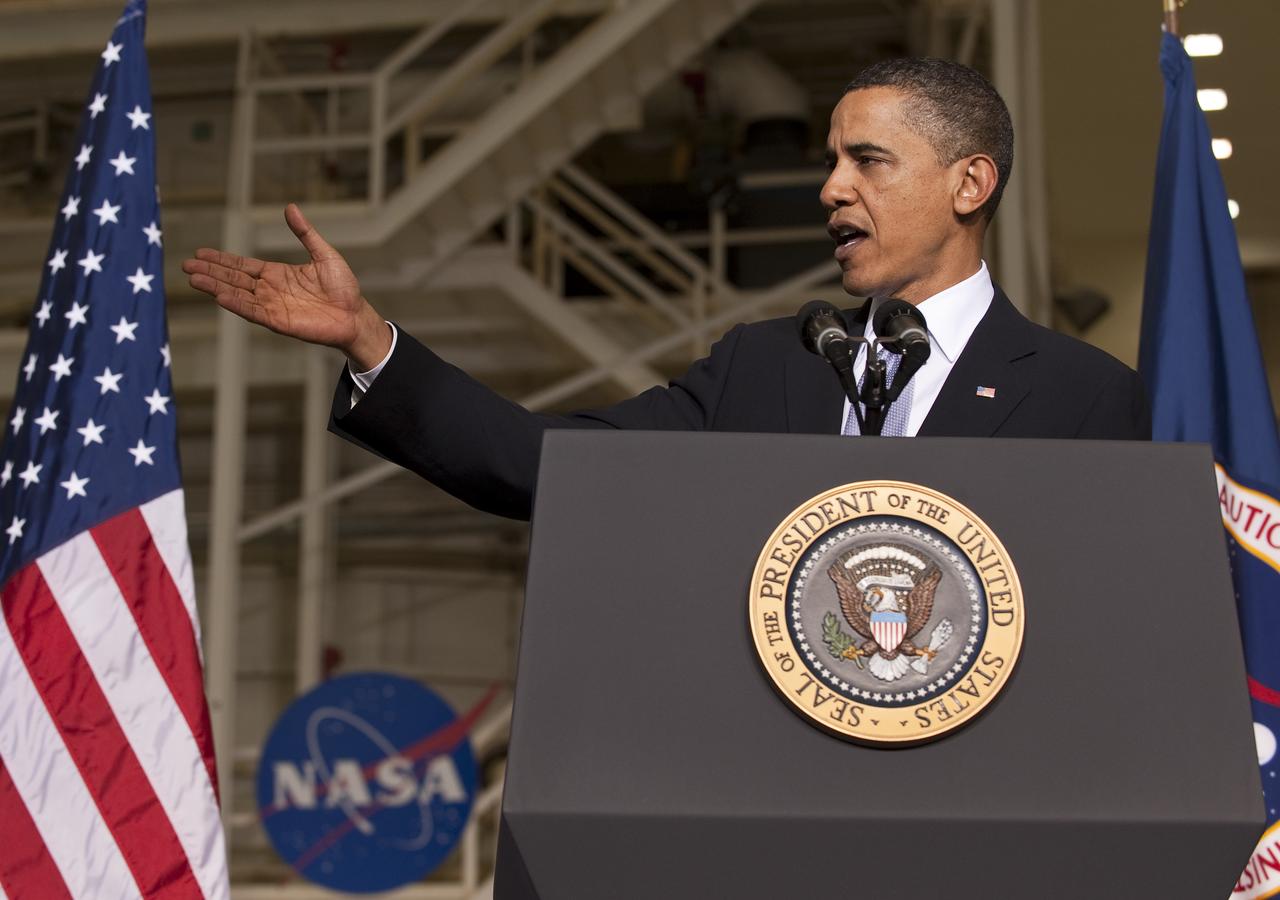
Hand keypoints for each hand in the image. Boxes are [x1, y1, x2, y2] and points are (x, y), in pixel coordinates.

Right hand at [182, 204, 391, 369]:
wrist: (355, 315)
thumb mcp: (324, 254)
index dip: (222, 259)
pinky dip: (236, 304)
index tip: (200, 254)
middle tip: (186, 266)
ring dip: (215, 287)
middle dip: (210, 272)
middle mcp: (270, 290)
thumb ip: (305, 233)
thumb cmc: (343, 287)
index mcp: (277, 274)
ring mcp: (272, 306)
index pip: (242, 265)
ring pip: (237, 294)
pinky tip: (219, 296)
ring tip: (193, 279)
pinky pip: (253, 311)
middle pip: (234, 279)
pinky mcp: (279, 321)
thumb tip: (290, 208)